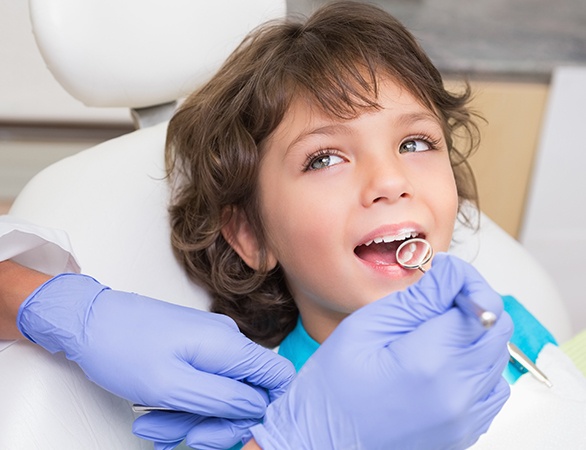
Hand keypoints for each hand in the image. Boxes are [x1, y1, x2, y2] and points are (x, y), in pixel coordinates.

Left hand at [17, 274, 294, 447]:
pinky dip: (182, 405)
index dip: (268, 408)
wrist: (88, 322)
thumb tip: (258, 407)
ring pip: (219, 394)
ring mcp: (209, 345)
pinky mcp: (193, 350)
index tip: (238, 429)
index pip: (278, 376)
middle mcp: (225, 342)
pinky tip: (155, 416)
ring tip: (154, 426)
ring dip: (191, 418)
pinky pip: (201, 385)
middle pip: (246, 394)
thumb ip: (222, 399)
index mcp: (228, 345)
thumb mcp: (172, 386)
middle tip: (185, 437)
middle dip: (216, 423)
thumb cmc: (121, 347)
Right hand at [249, 254, 513, 449]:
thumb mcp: (364, 328)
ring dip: (474, 335)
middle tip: (437, 300)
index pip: (481, 305)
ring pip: (497, 358)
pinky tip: (443, 362)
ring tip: (434, 333)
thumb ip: (416, 299)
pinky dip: (475, 367)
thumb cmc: (331, 391)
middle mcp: (457, 395)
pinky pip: (491, 389)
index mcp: (430, 363)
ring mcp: (464, 420)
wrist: (321, 443)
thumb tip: (451, 273)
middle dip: (472, 304)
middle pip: (497, 330)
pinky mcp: (464, 433)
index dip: (465, 281)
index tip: (445, 277)